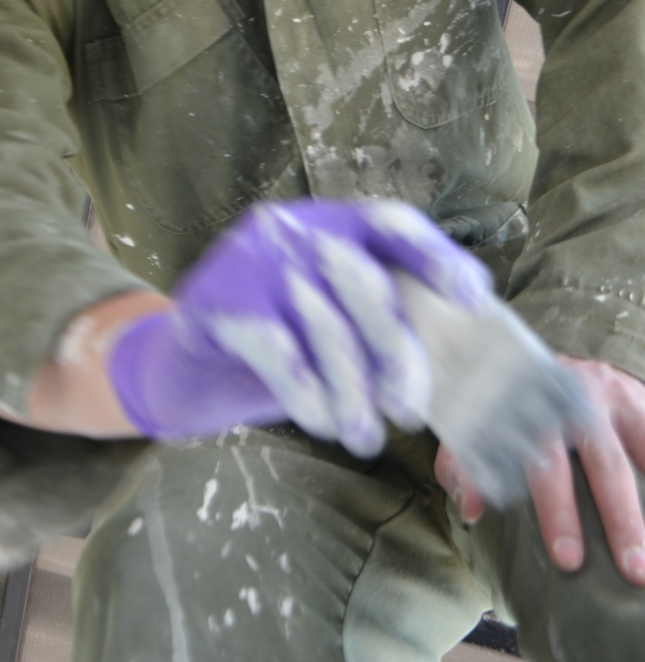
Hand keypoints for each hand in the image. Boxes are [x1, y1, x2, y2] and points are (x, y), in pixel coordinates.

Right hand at [108, 198, 490, 452]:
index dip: (438, 258)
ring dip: (352, 392)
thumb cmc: (281, 341)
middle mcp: (294, 228)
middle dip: (396, 351)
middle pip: (365, 281)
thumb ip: (381, 316)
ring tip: (364, 438)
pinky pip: (278, 349)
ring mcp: (252, 259)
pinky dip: (307, 392)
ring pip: (324, 325)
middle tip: (409, 410)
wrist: (187, 361)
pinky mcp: (218, 297)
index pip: (393, 224)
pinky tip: (321, 422)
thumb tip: (461, 353)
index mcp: (332, 223)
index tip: (474, 300)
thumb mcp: (331, 314)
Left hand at [435, 357, 644, 584]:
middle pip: (601, 461)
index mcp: (530, 409)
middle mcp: (575, 398)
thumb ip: (463, 464)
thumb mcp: (475, 423)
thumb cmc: (509, 404)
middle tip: (630, 569)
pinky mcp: (638, 398)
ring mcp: (612, 396)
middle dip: (618, 517)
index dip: (556, 510)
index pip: (543, 461)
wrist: (543, 354)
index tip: (568, 559)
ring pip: (635, 453)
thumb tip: (471, 510)